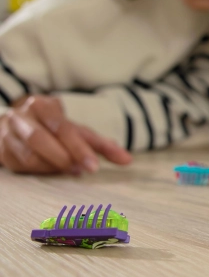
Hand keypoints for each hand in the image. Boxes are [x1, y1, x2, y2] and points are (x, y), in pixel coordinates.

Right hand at [0, 95, 131, 173]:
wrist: (17, 125)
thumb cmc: (55, 129)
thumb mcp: (78, 132)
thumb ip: (102, 145)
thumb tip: (128, 161)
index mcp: (43, 105)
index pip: (63, 127)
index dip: (79, 148)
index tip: (94, 167)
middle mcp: (21, 115)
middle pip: (41, 138)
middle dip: (64, 157)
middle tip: (83, 171)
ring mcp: (6, 132)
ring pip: (27, 155)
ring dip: (51, 166)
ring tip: (71, 171)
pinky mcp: (0, 150)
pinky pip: (18, 165)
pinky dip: (38, 171)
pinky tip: (51, 171)